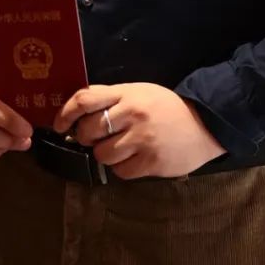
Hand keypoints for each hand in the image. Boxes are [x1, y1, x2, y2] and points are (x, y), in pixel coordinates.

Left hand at [54, 83, 222, 178]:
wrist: (206, 124)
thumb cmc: (167, 107)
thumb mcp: (139, 92)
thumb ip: (111, 97)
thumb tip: (78, 107)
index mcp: (127, 93)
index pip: (85, 99)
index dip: (65, 113)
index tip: (59, 125)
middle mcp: (132, 114)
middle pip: (88, 130)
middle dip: (86, 138)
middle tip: (96, 138)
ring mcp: (142, 139)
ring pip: (102, 154)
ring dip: (105, 154)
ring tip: (120, 149)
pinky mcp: (151, 162)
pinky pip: (121, 171)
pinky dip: (123, 168)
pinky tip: (134, 159)